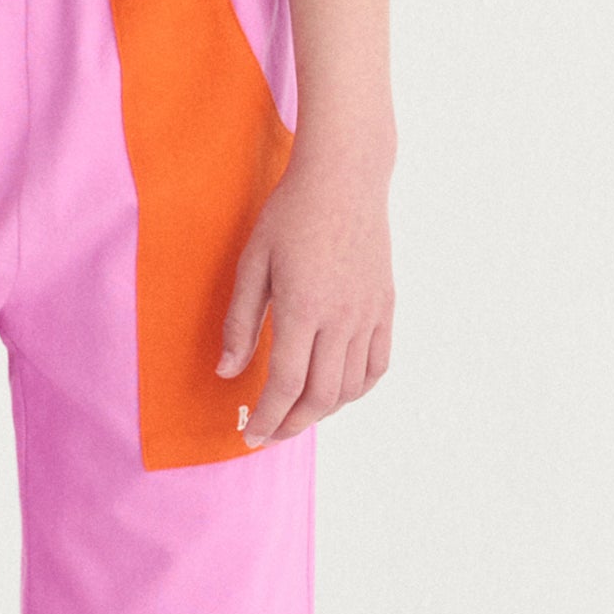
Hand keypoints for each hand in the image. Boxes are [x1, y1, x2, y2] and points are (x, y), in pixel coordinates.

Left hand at [217, 145, 393, 445]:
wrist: (345, 178)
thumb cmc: (290, 215)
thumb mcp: (252, 263)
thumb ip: (241, 322)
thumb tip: (227, 372)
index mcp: (303, 308)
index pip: (286, 384)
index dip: (266, 418)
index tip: (249, 435)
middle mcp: (341, 318)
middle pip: (320, 397)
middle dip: (292, 425)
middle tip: (269, 433)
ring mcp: (368, 314)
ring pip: (350, 387)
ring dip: (322, 411)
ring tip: (296, 413)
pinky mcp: (385, 306)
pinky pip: (378, 365)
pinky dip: (356, 389)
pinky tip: (336, 391)